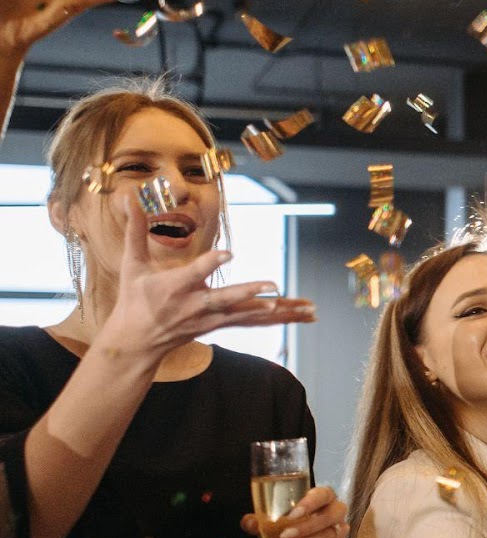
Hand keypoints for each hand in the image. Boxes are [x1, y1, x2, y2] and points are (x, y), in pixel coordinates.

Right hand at [100, 194, 316, 360]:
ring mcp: (210, 318)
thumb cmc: (134, 299)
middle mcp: (195, 305)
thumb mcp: (132, 264)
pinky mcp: (220, 325)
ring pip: (248, 315)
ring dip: (279, 311)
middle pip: (226, 299)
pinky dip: (277, 319)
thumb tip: (129, 197)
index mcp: (174, 287)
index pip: (196, 272)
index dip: (211, 262)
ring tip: (305, 308)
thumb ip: (135, 230)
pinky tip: (299, 315)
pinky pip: (252, 322)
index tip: (228, 253)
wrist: (136, 341)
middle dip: (249, 293)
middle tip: (273, 286)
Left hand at [241, 486, 346, 537]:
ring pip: (331, 535)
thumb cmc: (281, 530)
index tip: (292, 514)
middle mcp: (335, 510)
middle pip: (332, 514)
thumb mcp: (265, 524)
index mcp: (321, 497)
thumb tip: (250, 522)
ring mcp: (340, 529)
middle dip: (308, 526)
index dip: (311, 503)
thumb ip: (255, 521)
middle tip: (285, 535)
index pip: (323, 494)